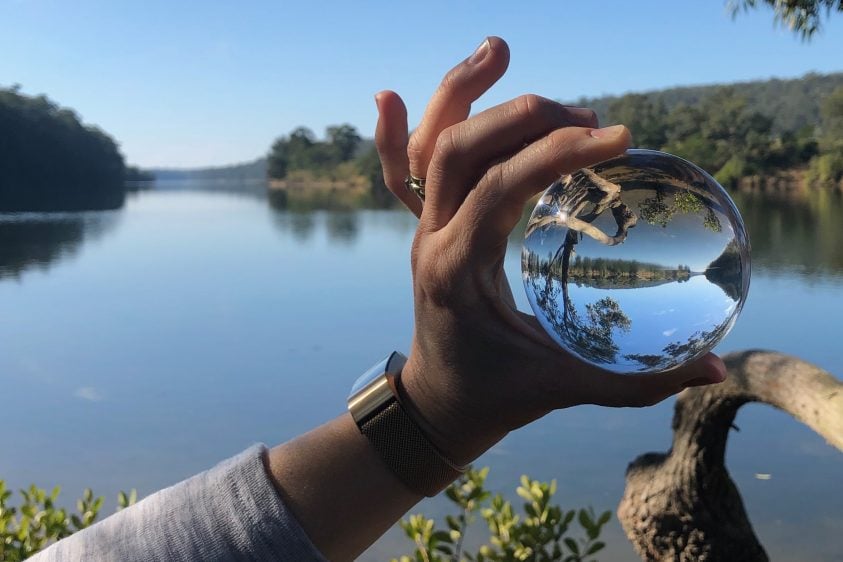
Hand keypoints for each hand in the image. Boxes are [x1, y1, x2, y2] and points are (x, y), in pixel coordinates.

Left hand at [374, 37, 725, 465]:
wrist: (436, 405)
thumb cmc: (494, 396)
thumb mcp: (561, 387)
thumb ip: (635, 382)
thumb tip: (714, 372)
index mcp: (458, 272)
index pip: (499, 189)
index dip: (557, 155)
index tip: (618, 140)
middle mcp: (431, 241)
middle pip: (458, 151)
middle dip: (524, 119)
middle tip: (588, 119)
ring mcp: (423, 230)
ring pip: (427, 146)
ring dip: (462, 93)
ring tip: (499, 49)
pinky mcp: (428, 225)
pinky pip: (402, 170)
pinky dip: (398, 131)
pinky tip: (392, 94)